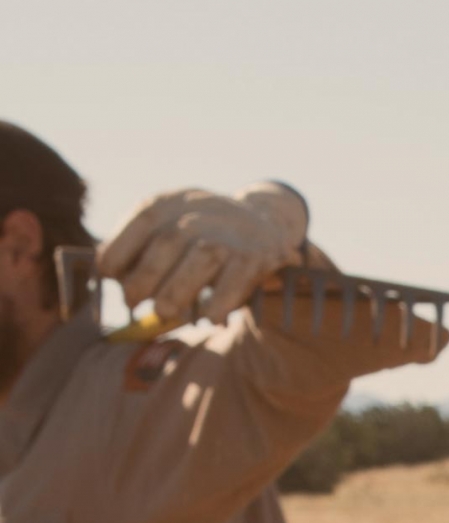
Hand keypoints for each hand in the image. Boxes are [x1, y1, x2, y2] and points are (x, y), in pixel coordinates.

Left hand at [97, 182, 308, 324]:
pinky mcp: (254, 258)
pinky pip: (234, 284)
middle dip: (142, 281)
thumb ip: (138, 248)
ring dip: (175, 294)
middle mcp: (199, 214)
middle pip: (166, 245)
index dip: (118, 255)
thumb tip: (108, 280)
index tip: (112, 279)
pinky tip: (208, 318)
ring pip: (200, 262)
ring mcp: (229, 235)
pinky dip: (217, 305)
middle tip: (132, 303)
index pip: (138, 225)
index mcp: (168, 204)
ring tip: (163, 313)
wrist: (265, 222)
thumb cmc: (200, 233)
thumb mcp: (166, 225)